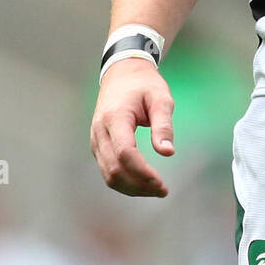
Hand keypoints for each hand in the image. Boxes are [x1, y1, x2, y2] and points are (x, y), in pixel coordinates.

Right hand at [90, 56, 175, 196]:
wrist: (122, 73)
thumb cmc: (144, 84)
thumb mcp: (160, 97)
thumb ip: (164, 124)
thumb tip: (168, 152)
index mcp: (115, 117)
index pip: (124, 153)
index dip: (142, 172)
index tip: (161, 182)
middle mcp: (100, 132)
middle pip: (114, 169)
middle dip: (139, 185)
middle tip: (163, 191)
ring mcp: (96, 140)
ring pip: (108, 175)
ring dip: (132, 188)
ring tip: (155, 190)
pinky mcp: (98, 146)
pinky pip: (107, 170)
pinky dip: (124, 182)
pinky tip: (143, 183)